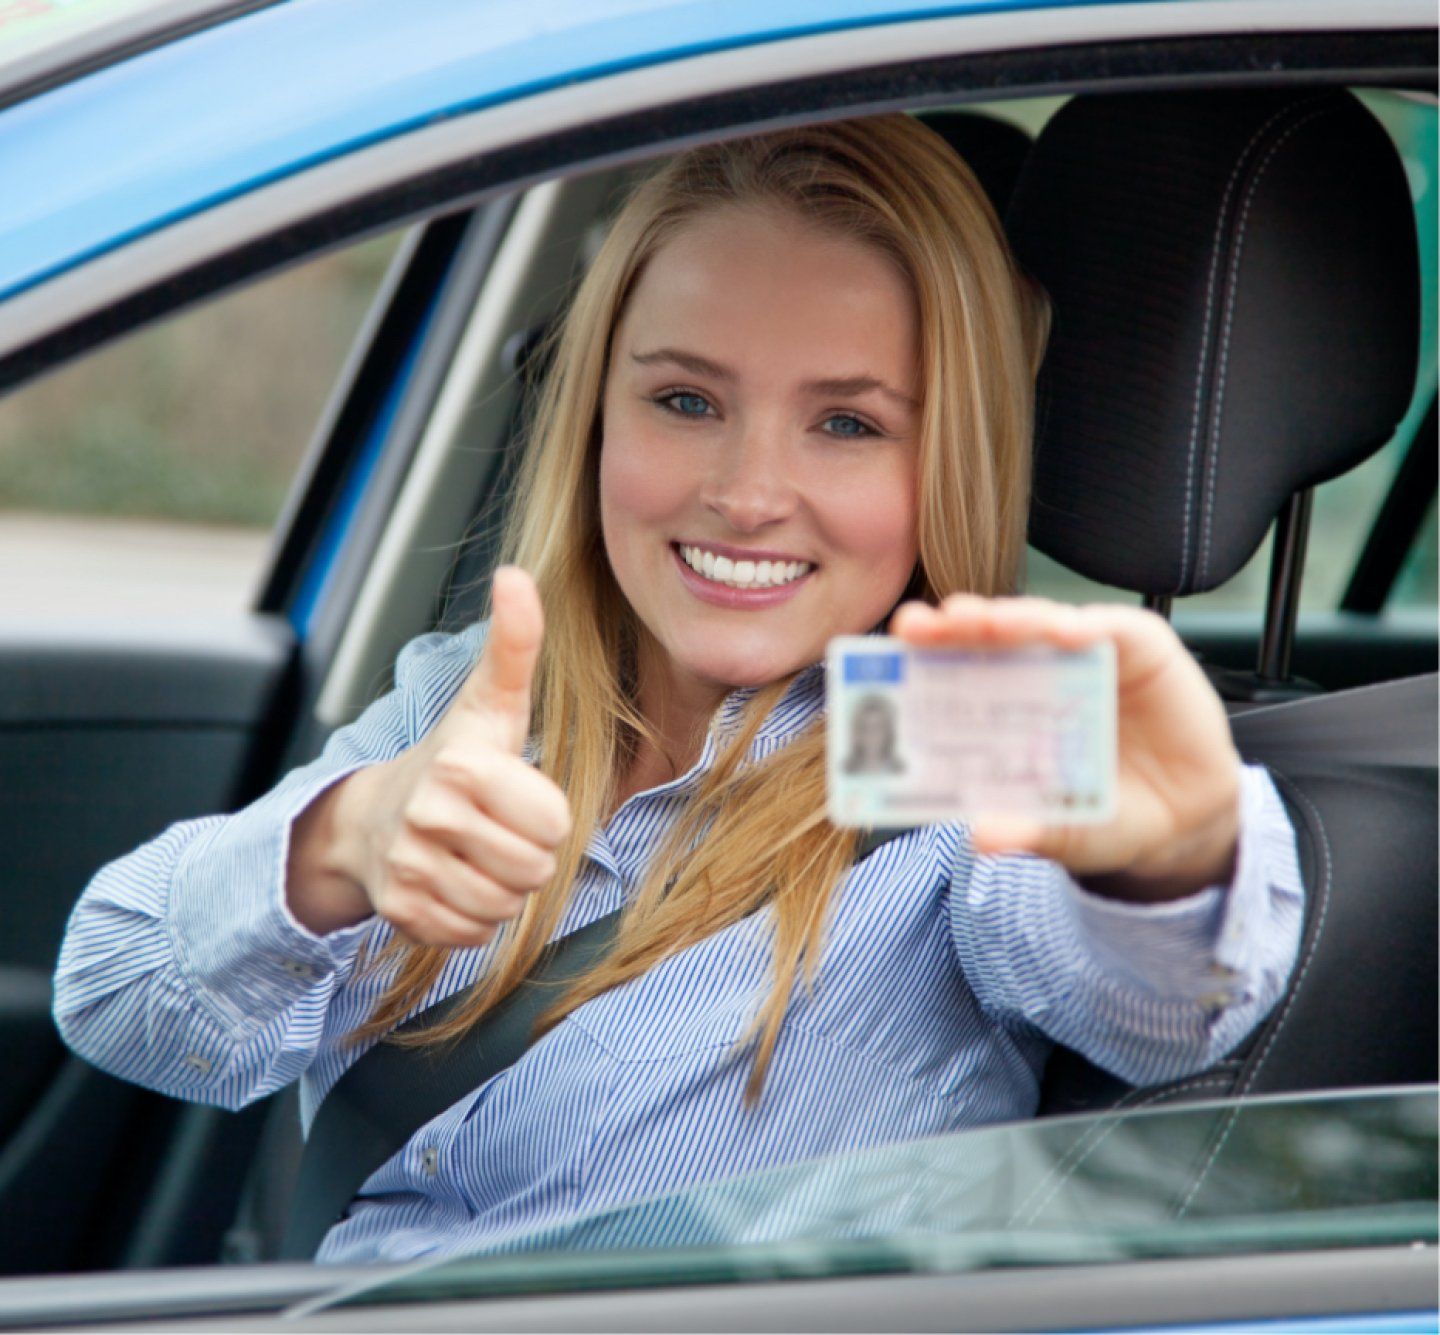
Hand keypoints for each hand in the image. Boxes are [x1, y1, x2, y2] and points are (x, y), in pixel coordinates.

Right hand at [287, 567, 571, 941]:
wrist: (374, 815)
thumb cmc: (457, 757)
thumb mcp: (492, 701)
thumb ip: (515, 644)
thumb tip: (516, 574)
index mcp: (463, 766)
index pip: (554, 825)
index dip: (546, 815)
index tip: (516, 797)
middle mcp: (429, 817)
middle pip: (534, 870)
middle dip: (527, 854)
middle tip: (497, 829)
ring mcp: (409, 867)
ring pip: (504, 907)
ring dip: (502, 888)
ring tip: (477, 853)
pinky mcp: (399, 912)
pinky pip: (472, 934)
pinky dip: (472, 917)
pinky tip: (453, 881)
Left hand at [889, 595, 1241, 901]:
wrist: (1185, 823)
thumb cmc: (1107, 816)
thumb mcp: (1063, 832)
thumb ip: (1025, 830)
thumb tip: (979, 836)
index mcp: (1004, 707)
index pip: (953, 671)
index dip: (922, 659)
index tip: (889, 651)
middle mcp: (1037, 671)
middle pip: (986, 638)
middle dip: (950, 628)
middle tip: (919, 627)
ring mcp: (1087, 653)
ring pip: (1038, 623)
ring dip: (1009, 619)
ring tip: (982, 624)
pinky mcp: (1141, 647)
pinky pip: (1112, 629)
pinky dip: (1088, 627)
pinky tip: (1067, 632)